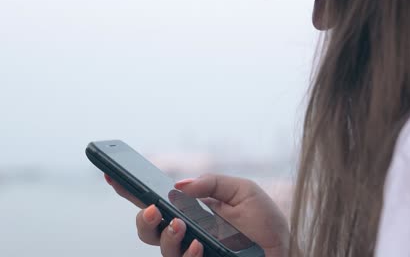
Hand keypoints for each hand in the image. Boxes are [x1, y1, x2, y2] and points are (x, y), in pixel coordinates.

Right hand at [105, 174, 288, 256]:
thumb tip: (180, 185)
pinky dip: (187, 254)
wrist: (283, 250)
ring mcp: (192, 252)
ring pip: (161, 248)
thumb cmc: (263, 222)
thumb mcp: (242, 190)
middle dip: (143, 219)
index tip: (112, 176)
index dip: (131, 191)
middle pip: (147, 229)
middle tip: (154, 208)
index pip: (155, 200)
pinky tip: (198, 246)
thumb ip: (212, 183)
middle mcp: (187, 232)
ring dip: (165, 235)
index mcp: (192, 211)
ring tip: (180, 225)